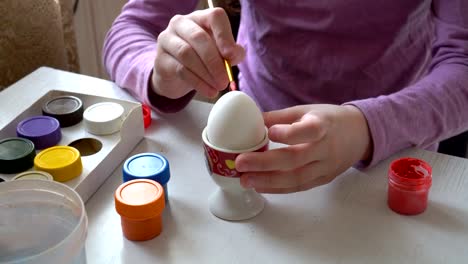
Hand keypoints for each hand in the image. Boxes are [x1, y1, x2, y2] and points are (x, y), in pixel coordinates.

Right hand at [152, 8, 244, 98]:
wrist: (174, 75)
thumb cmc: (201, 60)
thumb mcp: (220, 55)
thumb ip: (232, 53)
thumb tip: (234, 54)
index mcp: (200, 18)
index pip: (214, 16)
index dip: (224, 35)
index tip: (231, 55)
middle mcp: (181, 24)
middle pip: (199, 38)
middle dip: (215, 62)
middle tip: (224, 80)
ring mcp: (167, 39)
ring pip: (187, 54)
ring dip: (206, 74)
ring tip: (218, 87)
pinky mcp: (160, 59)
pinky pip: (180, 69)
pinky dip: (197, 82)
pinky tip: (208, 91)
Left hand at [235, 104, 371, 192]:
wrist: (360, 134)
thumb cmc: (329, 119)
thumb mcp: (307, 110)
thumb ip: (280, 117)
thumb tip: (251, 119)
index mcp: (323, 125)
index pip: (309, 131)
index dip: (289, 133)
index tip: (269, 133)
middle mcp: (326, 148)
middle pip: (295, 159)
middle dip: (265, 163)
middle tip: (240, 163)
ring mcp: (326, 167)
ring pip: (296, 178)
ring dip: (268, 181)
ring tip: (244, 180)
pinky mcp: (324, 179)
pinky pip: (299, 187)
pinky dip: (278, 188)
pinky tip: (259, 186)